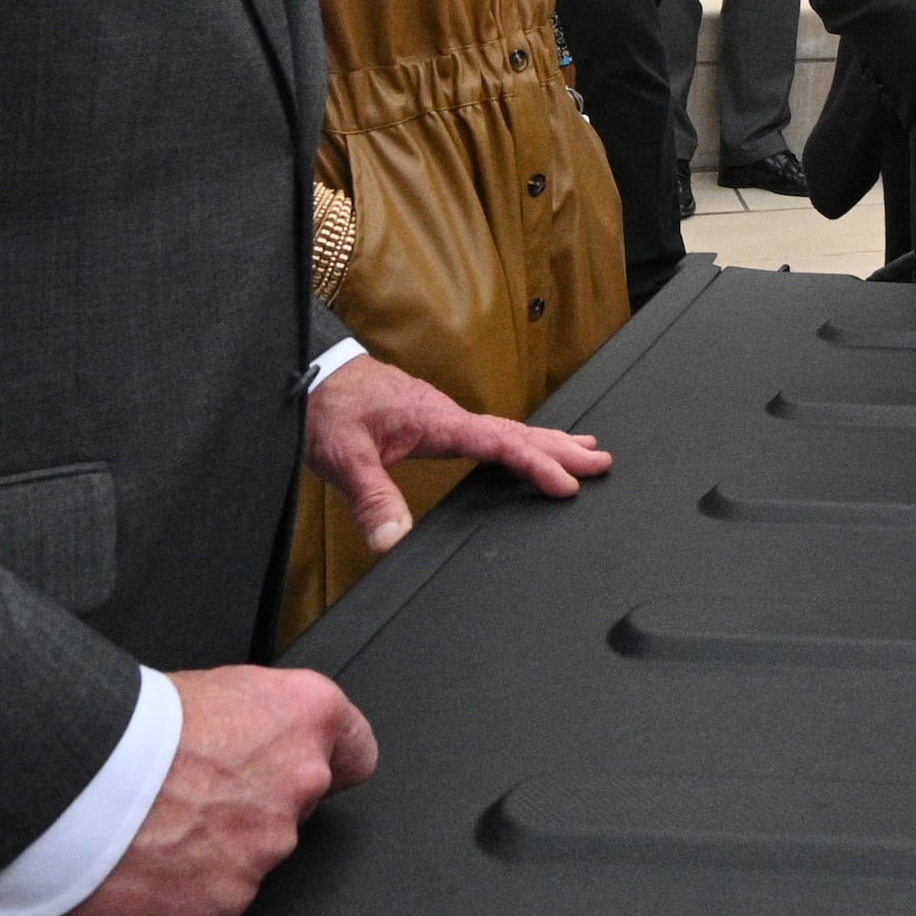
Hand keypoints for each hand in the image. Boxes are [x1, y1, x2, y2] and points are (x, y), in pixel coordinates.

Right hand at [55, 664, 374, 915]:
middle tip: (190, 798)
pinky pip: (206, 901)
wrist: (71, 779)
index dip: (328, 761)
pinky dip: (178, 891)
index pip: (356, 752)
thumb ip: (254, 728)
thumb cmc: (128, 724)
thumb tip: (248, 746)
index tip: (307, 770)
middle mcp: (298, 785)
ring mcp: (264, 852)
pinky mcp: (224, 903)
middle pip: (293, 810)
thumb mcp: (209, 690)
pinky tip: (140, 863)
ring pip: (249, 858)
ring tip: (153, 828)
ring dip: (212, 852)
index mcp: (305, 719)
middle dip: (252, 809)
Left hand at [303, 355, 610, 553]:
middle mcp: (448, 415)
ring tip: (583, 448)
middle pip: (518, 430)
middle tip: (602, 461)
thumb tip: (394, 541)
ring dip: (547, 439)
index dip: (536, 463)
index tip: (567, 482)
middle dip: (561, 447)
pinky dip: (520, 437)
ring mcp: (444, 415)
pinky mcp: (434, 419)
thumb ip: (372, 499)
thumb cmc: (328, 409)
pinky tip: (524, 446)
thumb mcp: (344, 458)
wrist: (312, 373)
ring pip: (508, 427)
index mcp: (437, 422)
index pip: (499, 443)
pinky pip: (491, 429)